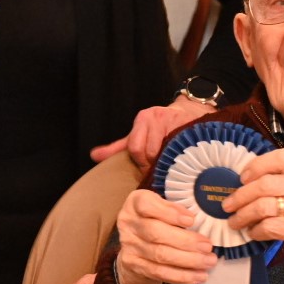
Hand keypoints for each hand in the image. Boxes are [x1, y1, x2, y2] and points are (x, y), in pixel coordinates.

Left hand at [90, 96, 212, 170]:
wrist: (188, 112)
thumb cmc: (159, 128)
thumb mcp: (137, 135)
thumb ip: (117, 148)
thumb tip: (93, 156)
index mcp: (142, 119)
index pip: (135, 148)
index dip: (140, 163)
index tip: (145, 169)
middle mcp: (156, 116)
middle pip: (149, 151)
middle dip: (152, 164)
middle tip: (157, 170)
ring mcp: (174, 120)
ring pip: (165, 151)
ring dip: (166, 163)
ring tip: (168, 166)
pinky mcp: (189, 126)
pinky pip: (181, 148)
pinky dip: (179, 157)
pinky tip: (180, 160)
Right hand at [114, 189, 215, 283]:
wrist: (137, 245)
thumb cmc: (156, 219)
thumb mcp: (162, 207)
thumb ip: (174, 209)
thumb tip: (192, 219)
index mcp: (135, 203)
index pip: (146, 205)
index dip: (169, 213)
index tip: (191, 220)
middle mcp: (128, 223)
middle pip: (155, 232)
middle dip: (185, 241)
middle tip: (207, 246)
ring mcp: (129, 245)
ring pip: (159, 255)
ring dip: (188, 260)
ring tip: (208, 261)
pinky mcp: (133, 265)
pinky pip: (159, 272)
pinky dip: (182, 275)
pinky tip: (198, 275)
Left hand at [224, 149, 283, 283]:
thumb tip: (249, 178)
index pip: (281, 158)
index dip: (256, 166)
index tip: (242, 177)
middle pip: (266, 183)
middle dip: (241, 195)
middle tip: (228, 203)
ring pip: (263, 205)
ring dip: (243, 215)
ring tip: (235, 221)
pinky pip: (269, 226)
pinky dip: (256, 230)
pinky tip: (253, 232)